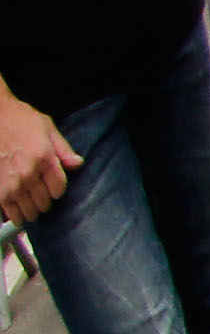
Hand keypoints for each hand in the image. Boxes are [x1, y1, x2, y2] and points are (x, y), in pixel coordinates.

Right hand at [0, 93, 71, 224]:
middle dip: (45, 202)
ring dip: (30, 211)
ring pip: (26, 210)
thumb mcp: (47, 127)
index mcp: (43, 159)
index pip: (59, 189)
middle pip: (44, 202)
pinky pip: (6, 209)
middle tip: (41, 198)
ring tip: (30, 209)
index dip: (58, 190)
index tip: (54, 188)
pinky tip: (15, 212)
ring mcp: (9, 182)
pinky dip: (12, 213)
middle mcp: (27, 174)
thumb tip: (78, 164)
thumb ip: (64, 149)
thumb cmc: (18, 119)